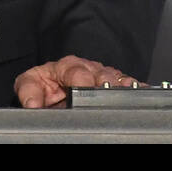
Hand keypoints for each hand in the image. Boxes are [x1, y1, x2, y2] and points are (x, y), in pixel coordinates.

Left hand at [14, 55, 144, 108]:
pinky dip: (136, 88)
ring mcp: (104, 76)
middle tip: (111, 93)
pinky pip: (129, 84)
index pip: (78, 73)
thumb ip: (29, 92)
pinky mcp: (116, 84)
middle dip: (108, 83)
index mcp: (67, 66)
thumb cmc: (45, 83)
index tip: (83, 90)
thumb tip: (32, 104)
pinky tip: (142, 92)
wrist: (55, 84)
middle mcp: (89, 68)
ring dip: (123, 86)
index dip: (81, 82)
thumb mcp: (30, 84)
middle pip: (103, 75)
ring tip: (129, 94)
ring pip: (119, 79)